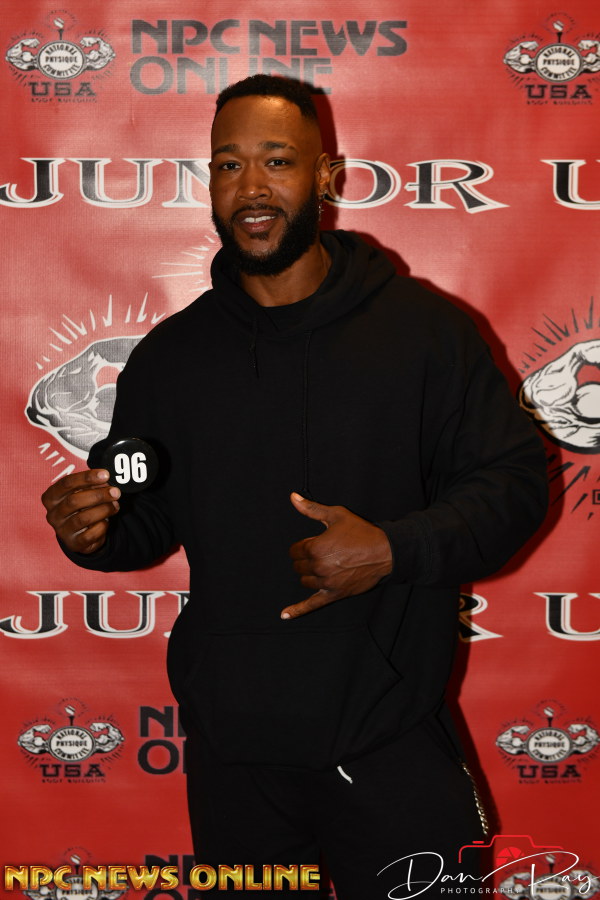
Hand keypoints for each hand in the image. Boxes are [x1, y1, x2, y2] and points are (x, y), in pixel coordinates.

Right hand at [41, 469, 119, 553]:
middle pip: (74, 501)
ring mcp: (61, 531)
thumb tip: (106, 481)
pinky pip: (90, 534)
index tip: (105, 474)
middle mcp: (53, 515)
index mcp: (51, 498)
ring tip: (115, 505)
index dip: (87, 477)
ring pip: (83, 518)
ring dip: (104, 510)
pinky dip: (102, 526)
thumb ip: (91, 486)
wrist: (80, 533)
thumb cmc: (81, 507)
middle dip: (99, 495)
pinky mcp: (73, 543)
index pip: (66, 483)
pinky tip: (107, 521)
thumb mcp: (82, 493)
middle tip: (115, 492)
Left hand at [283, 493, 392, 618]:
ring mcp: (326, 583)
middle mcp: (318, 567)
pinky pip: (312, 605)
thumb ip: (311, 509)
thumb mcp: (336, 515)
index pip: (295, 550)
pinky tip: (284, 615)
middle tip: (322, 553)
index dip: (303, 545)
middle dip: (305, 558)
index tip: (314, 543)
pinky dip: (297, 610)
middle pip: (298, 566)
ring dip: (309, 574)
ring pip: (304, 581)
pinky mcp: (334, 594)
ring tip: (323, 566)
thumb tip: (292, 498)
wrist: (385, 552)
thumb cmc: (361, 532)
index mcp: (315, 548)